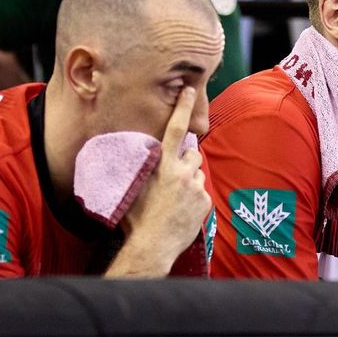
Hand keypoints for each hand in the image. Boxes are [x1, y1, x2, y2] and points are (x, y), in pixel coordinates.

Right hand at [122, 88, 211, 266]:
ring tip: (175, 197)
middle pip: (192, 153)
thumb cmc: (136, 219)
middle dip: (186, 159)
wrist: (153, 246)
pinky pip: (202, 193)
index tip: (188, 90)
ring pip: (197, 173)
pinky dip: (194, 198)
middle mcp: (183, 173)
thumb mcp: (132, 188)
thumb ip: (140, 168)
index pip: (174, 129)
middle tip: (173, 175)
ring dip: (190, 179)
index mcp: (163, 166)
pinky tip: (181, 210)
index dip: (181, 108)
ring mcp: (196, 188)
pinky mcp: (205, 202)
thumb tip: (136, 154)